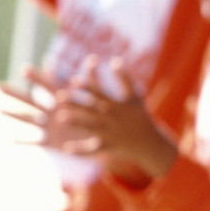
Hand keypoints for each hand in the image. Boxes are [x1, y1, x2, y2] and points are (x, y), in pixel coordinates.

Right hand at [0, 66, 90, 149]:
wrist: (101, 139)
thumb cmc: (97, 117)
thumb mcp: (96, 99)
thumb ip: (93, 82)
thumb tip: (93, 59)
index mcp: (64, 101)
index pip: (48, 86)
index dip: (38, 78)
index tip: (24, 68)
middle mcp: (53, 112)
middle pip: (32, 101)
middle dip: (17, 94)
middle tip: (0, 86)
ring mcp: (50, 127)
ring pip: (28, 119)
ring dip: (14, 115)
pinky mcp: (51, 142)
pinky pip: (34, 141)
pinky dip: (23, 141)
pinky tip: (10, 140)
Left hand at [55, 57, 176, 180]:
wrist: (150, 142)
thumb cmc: (140, 117)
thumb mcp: (134, 97)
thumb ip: (125, 79)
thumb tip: (115, 60)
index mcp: (117, 106)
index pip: (100, 94)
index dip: (88, 87)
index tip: (74, 81)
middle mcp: (112, 119)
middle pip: (91, 109)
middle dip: (76, 104)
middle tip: (60, 97)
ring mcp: (110, 133)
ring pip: (90, 127)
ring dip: (76, 123)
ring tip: (60, 119)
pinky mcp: (108, 147)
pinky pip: (92, 149)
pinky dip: (80, 150)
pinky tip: (66, 149)